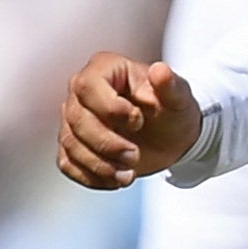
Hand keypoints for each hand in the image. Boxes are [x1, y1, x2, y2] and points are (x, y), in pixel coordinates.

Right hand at [57, 52, 200, 188]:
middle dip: (107, 144)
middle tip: (135, 155)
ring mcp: (75, 120)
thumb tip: (160, 70)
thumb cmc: (173, 110)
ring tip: (129, 173)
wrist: (172, 137)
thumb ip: (170, 85)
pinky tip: (116, 179)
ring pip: (70, 143)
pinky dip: (92, 177)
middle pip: (77, 119)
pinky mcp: (74, 146)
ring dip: (100, 164)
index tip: (138, 121)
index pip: (88, 85)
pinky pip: (68, 164)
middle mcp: (84, 92)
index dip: (109, 108)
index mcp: (106, 69)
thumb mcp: (179, 98)